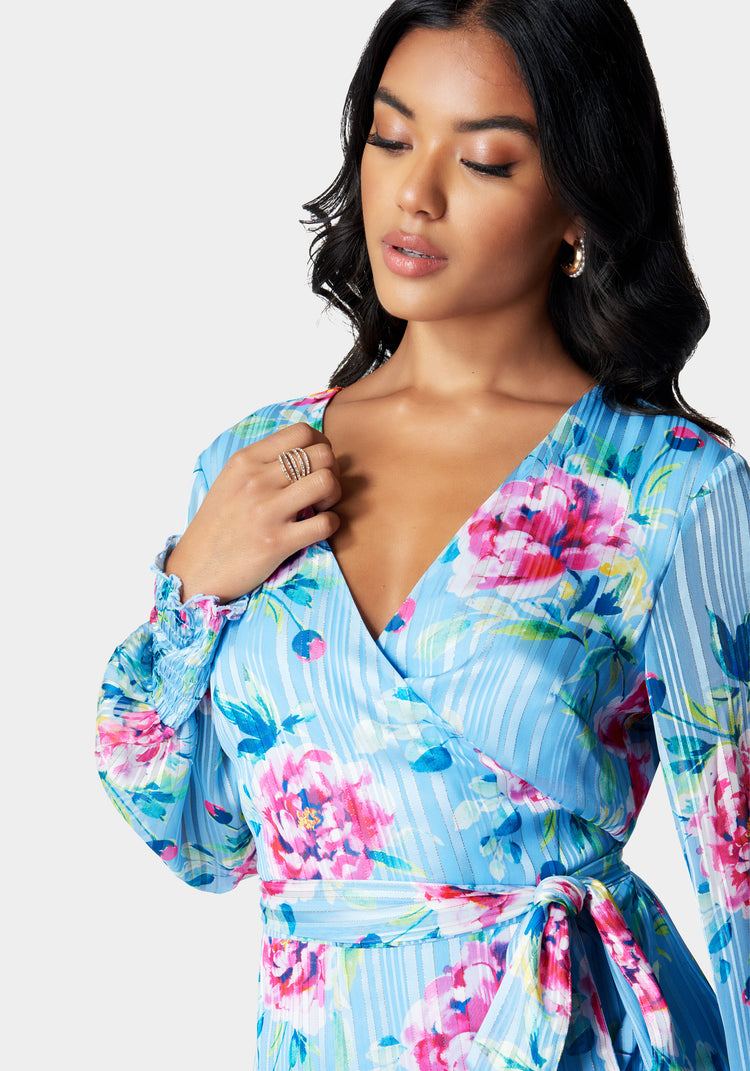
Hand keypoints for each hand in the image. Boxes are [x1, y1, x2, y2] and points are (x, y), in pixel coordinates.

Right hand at [164, 423, 340, 602]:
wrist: (195, 570)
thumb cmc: (218, 526)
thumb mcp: (231, 481)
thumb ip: (263, 463)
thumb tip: (303, 451)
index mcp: (245, 461)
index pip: (301, 431)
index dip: (321, 445)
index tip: (316, 465)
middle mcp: (255, 480)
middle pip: (322, 454)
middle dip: (332, 470)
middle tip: (322, 490)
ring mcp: (266, 511)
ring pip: (326, 482)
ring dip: (334, 495)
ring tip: (322, 507)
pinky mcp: (276, 542)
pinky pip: (326, 523)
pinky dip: (333, 524)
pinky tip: (320, 528)